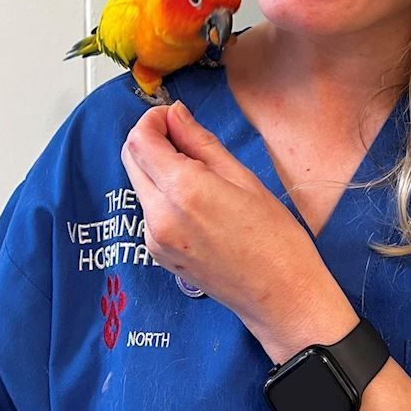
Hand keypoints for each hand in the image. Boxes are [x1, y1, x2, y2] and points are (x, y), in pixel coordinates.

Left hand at [120, 99, 351, 351]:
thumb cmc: (273, 237)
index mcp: (183, 191)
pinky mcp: (158, 254)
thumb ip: (200, 143)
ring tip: (200, 172)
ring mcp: (154, 239)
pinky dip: (163, 193)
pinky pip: (149, 210)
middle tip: (183, 136)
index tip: (171, 115)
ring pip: (139, 184)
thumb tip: (176, 115)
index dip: (152, 120)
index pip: (140, 141)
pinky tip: (196, 200)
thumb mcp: (243, 177)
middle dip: (150, 140)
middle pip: (131, 160)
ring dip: (157, 167)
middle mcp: (159, 216)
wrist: (279, 295)